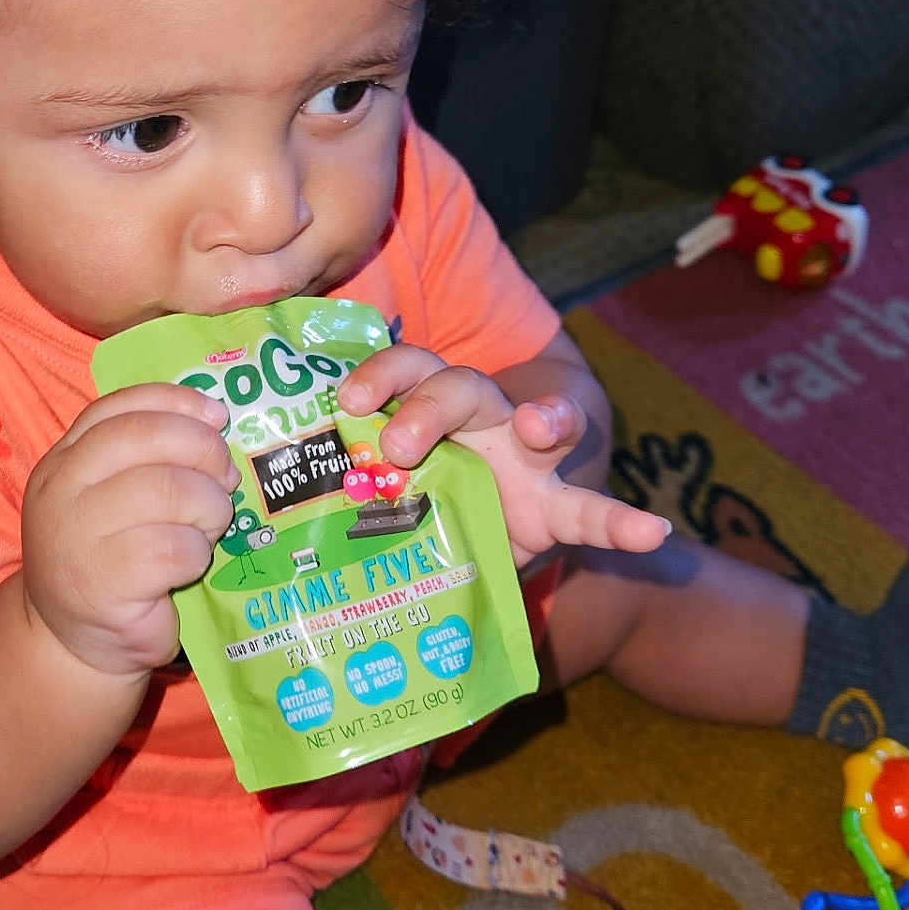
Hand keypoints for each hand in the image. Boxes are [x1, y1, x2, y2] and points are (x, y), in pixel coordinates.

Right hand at [21, 384, 239, 676]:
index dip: (177, 402)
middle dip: (203, 451)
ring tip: (211, 524)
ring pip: (168, 490)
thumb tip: (217, 424)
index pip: (120, 407)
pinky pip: (173, 548)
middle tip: (225, 479)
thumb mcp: (117, 495)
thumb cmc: (111, 558)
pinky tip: (191, 563)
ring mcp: (77, 535)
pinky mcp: (102, 583)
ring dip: (209, 506)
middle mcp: (63, 488)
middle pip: (147, 438)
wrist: (75, 641)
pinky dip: (197, 552)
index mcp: (66, 458)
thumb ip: (151, 457)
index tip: (218, 414)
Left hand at [337, 345, 668, 562]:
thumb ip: (328, 496)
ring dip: (537, 419)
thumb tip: (258, 536)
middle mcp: (475, 422)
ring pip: (532, 419)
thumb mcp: (368, 492)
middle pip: (457, 386)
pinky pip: (592, 509)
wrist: (480, 531)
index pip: (403, 372)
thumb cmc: (407, 505)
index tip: (351, 402)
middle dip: (427, 406)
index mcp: (422, 411)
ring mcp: (524, 460)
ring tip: (537, 428)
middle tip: (396, 447)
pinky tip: (650, 532)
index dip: (379, 376)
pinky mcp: (558, 505)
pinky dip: (621, 523)